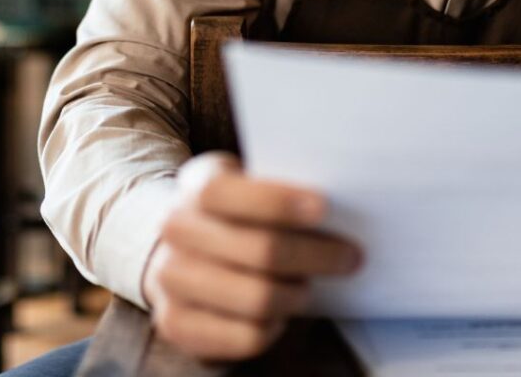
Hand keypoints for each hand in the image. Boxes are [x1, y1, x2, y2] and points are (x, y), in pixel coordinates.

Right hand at [142, 152, 361, 360]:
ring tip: (310, 286)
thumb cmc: (234, 212)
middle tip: (350, 256)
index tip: (323, 207)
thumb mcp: (247, 183)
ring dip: (297, 294)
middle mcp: (176, 230)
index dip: (277, 200)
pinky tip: (281, 312)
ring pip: (257, 298)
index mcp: (197, 185)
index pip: (228, 192)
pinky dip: (275, 327)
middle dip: (315, 255)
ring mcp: (170, 279)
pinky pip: (245, 336)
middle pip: (259, 250)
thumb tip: (341, 203)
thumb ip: (278, 188)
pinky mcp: (175, 324)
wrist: (177, 248)